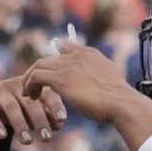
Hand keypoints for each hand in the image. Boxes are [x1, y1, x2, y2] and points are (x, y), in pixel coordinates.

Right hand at [0, 76, 66, 143]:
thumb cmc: (17, 111)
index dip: (55, 106)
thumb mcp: (32, 115)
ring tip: (28, 141)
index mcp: (32, 88)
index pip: (47, 95)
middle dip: (40, 121)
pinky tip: (2, 136)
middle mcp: (15, 86)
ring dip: (21, 125)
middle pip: (30, 103)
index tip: (62, 120)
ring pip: (11, 108)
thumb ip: (46, 118)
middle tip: (46, 138)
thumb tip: (59, 125)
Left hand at [21, 40, 151, 144]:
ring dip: (30, 79)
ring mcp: (67, 65)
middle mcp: (76, 55)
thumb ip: (99, 75)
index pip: (66, 47)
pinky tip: (31, 96)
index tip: (51, 71)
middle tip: (35, 85)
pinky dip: (29, 85)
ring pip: (38, 66)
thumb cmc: (120, 98)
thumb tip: (96, 83)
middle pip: (48, 58)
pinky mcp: (59, 78)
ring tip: (29, 93)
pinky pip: (35, 77)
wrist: (122, 103)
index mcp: (90, 53)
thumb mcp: (111, 80)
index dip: (55, 59)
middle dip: (39, 71)